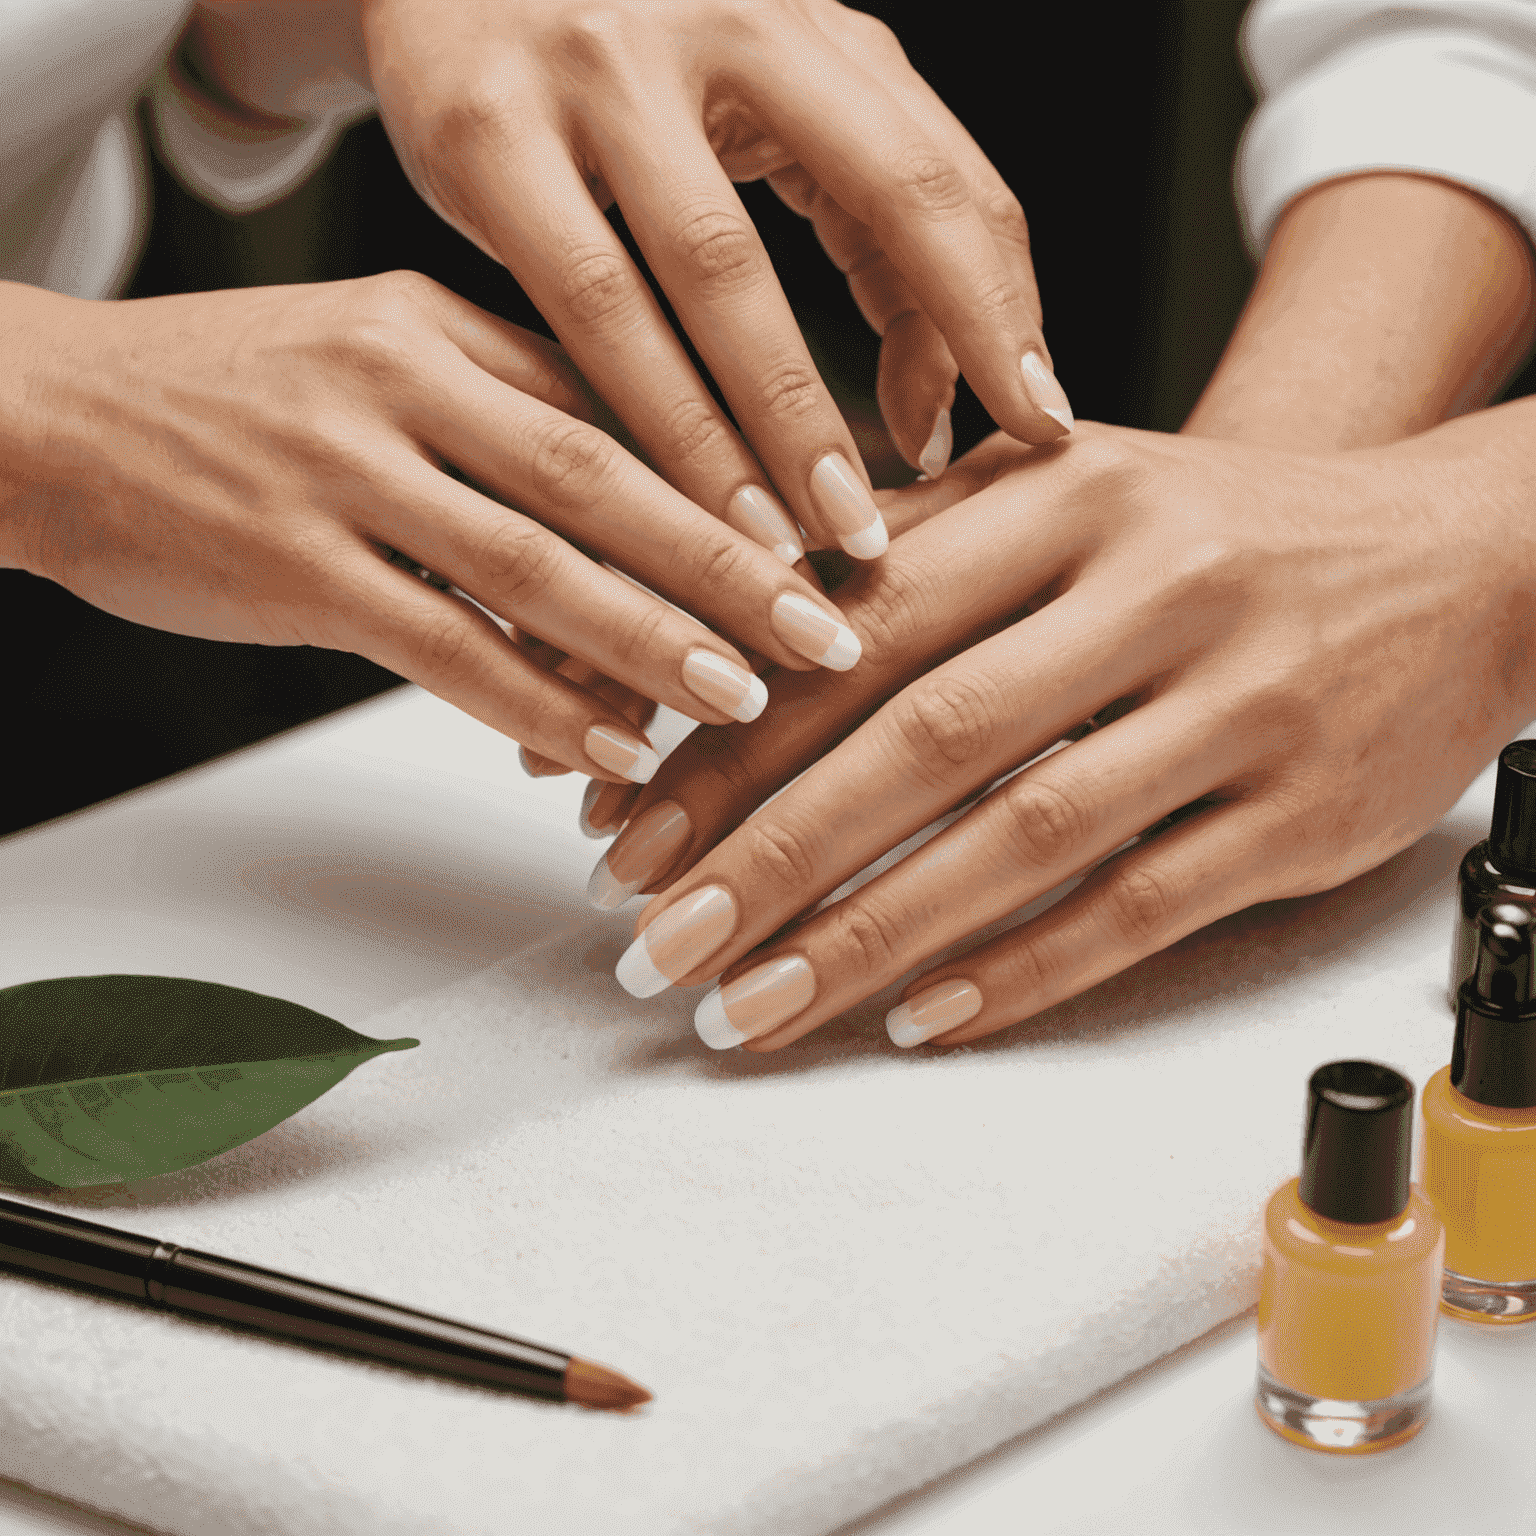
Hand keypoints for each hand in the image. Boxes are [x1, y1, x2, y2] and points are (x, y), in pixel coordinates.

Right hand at [0, 275, 862, 779]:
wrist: (46, 410)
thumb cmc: (233, 396)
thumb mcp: (377, 361)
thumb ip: (504, 423)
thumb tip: (632, 534)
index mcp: (444, 320)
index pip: (621, 399)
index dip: (732, 477)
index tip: (823, 540)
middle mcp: (405, 378)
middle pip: (606, 477)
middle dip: (730, 565)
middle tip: (828, 634)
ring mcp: (344, 470)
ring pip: (531, 564)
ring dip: (649, 641)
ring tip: (743, 703)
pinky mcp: (290, 564)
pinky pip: (435, 643)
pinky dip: (528, 701)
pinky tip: (601, 749)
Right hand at [330, 0, 1065, 551]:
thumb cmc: (615, 50)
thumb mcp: (756, 99)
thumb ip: (860, 224)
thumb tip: (928, 410)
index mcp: (812, 22)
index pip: (948, 173)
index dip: (1005, 310)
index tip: (1038, 428)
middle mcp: (729, 19)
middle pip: (883, 196)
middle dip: (938, 359)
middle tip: (951, 497)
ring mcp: (606, 66)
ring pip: (720, 274)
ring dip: (779, 423)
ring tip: (814, 541)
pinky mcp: (489, 129)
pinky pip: (590, 300)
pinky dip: (651, 414)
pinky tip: (686, 502)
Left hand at [583, 419, 1535, 1044]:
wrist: (1451, 556)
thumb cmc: (1210, 534)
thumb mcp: (1064, 497)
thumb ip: (906, 557)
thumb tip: (722, 661)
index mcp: (1062, 493)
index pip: (857, 626)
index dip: (726, 736)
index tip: (623, 829)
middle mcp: (1150, 586)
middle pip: (924, 735)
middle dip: (767, 853)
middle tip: (657, 945)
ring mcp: (1237, 702)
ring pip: (1023, 836)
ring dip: (870, 934)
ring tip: (754, 1006)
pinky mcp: (1303, 813)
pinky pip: (1140, 907)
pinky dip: (1020, 971)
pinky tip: (918, 1020)